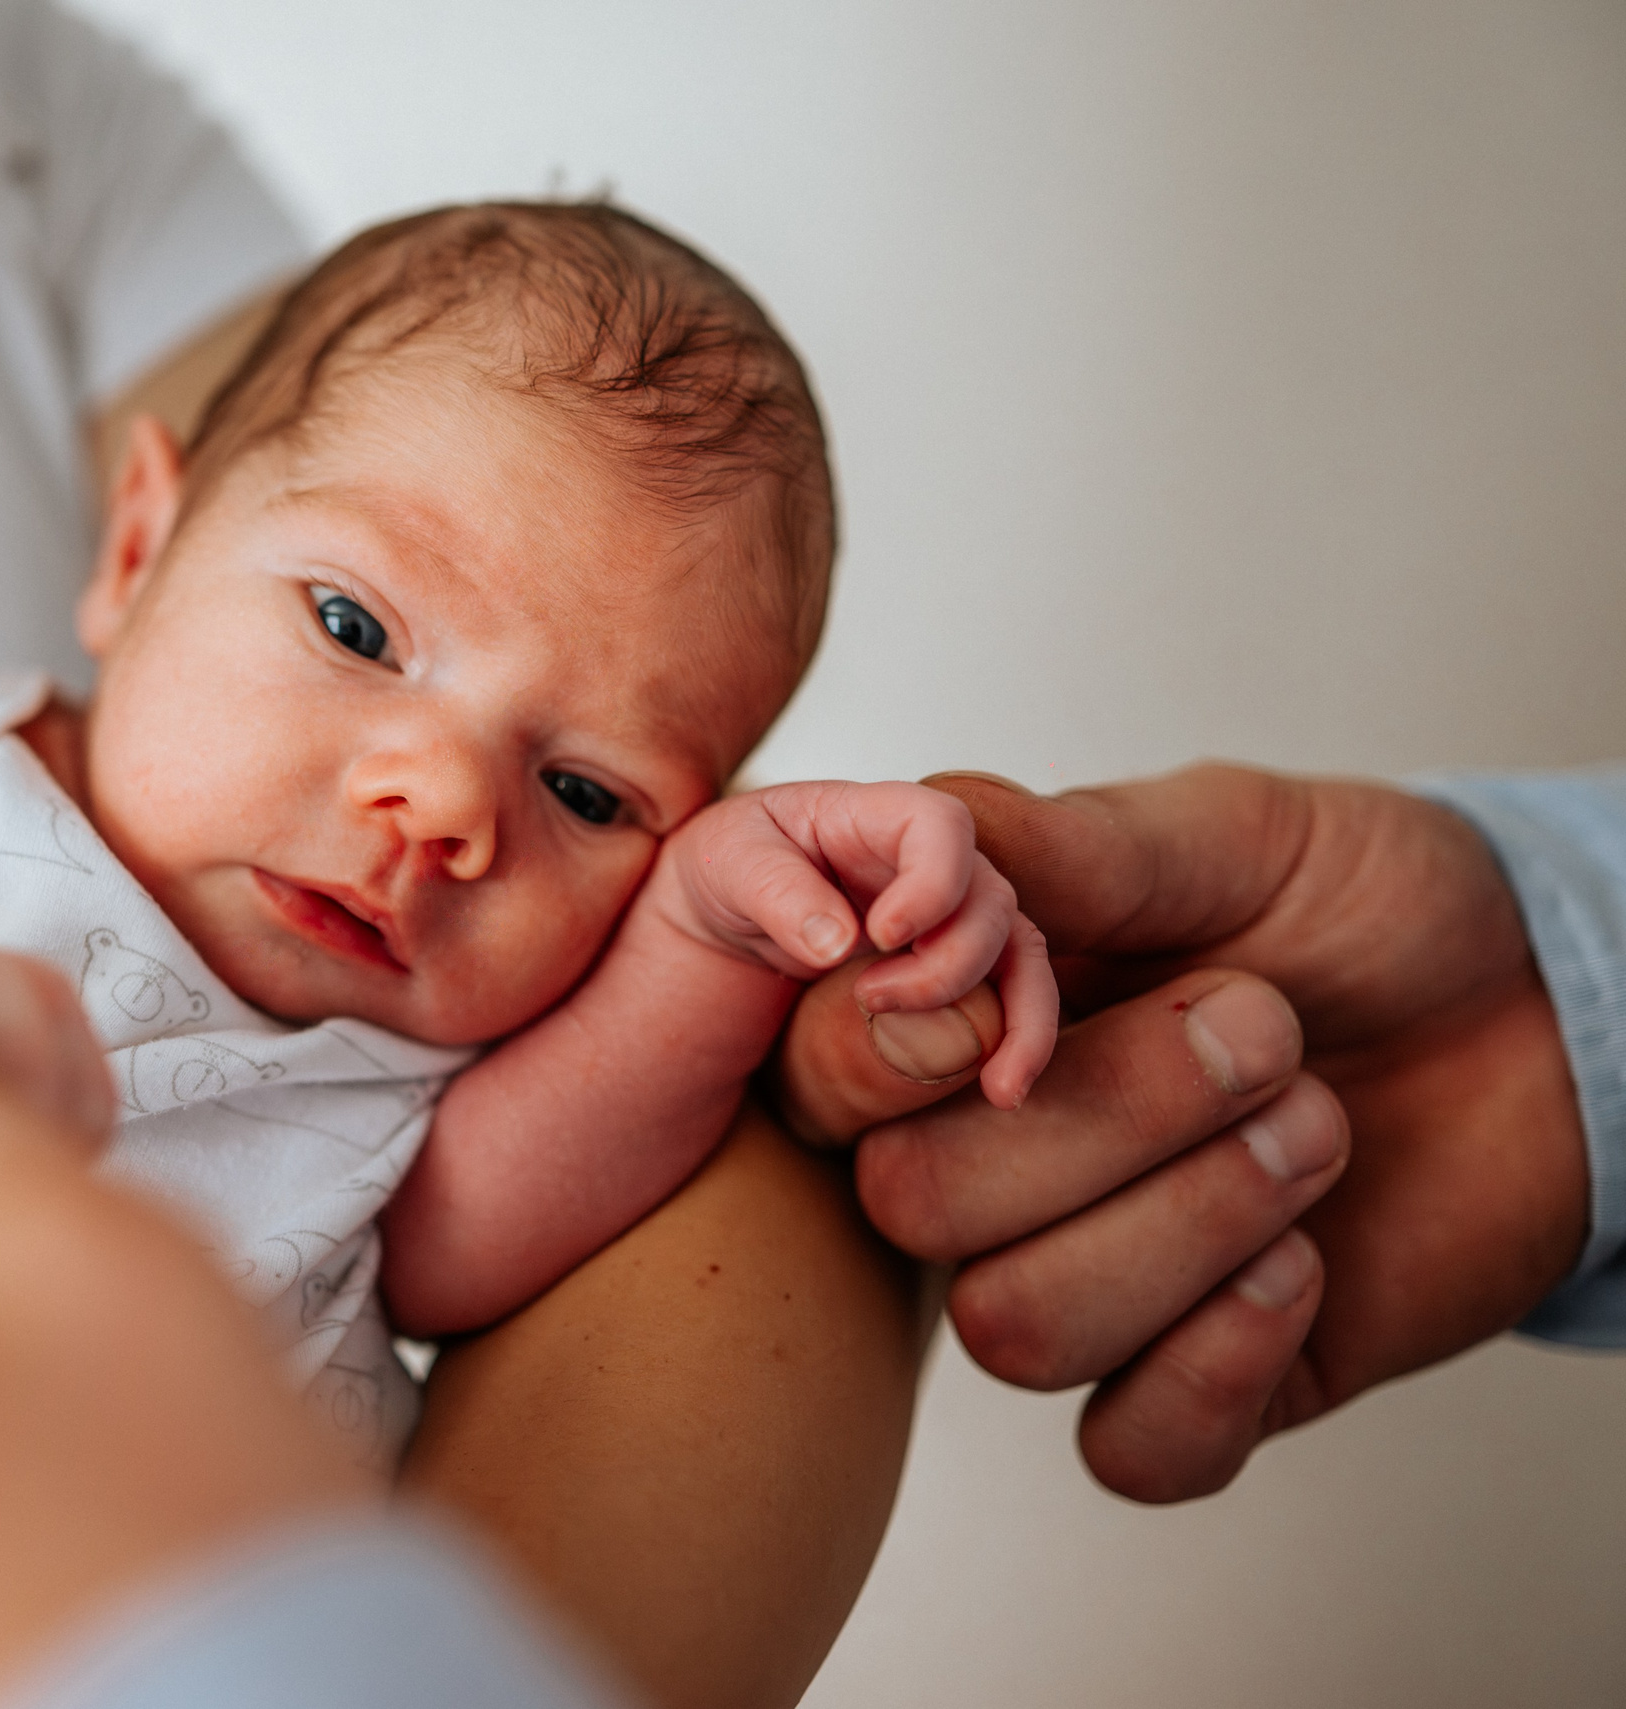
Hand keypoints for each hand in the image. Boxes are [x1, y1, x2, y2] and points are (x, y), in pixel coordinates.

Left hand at [661, 781, 1057, 1106]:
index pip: (941, 825)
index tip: (881, 934)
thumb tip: (839, 943)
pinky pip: (1012, 994)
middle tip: (870, 998)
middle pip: (988, 900)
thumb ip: (776, 891)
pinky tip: (1005, 1091)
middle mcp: (932, 858)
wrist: (727, 909)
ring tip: (993, 1084)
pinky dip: (1021, 1040)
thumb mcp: (727, 861)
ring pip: (1019, 952)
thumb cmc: (732, 864)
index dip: (932, 881)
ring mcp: (950, 910)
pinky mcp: (950, 960)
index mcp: (877, 814)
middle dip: (944, 965)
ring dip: (1016, 1017)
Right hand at [774, 765, 1587, 1501]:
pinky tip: (1304, 1264)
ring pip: (1015, 1328)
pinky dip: (1222, 1361)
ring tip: (1313, 1126)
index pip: (823, 1073)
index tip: (1017, 998)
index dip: (893, 1049)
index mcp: (959, 1028)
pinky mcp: (1187, 1392)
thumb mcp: (1225, 835)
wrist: (1540, 1013)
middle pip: (914, 1206)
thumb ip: (1068, 845)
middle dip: (1107, 1116)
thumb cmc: (1364, 910)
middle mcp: (988, 1165)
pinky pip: (1129, 1446)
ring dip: (1187, 1221)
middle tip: (1264, 1028)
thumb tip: (928, 821)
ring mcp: (1081, 1281)